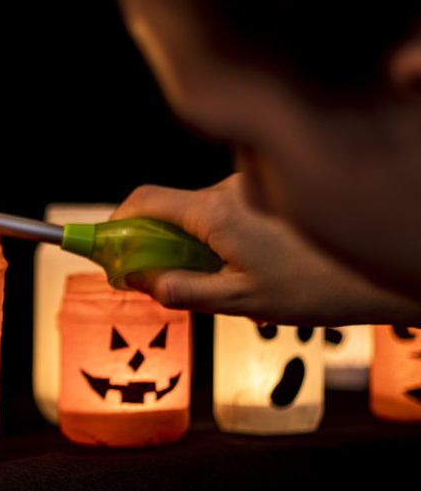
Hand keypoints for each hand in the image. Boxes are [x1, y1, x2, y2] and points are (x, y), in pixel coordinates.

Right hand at [112, 173, 420, 325]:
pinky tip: (247, 269)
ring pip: (199, 213)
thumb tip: (140, 282)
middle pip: (169, 208)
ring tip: (222, 283)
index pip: (144, 201)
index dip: (117, 223)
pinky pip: (225, 213)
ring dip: (192, 244)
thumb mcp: (239, 301)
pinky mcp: (270, 197)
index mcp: (215, 211)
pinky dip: (218, 239)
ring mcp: (252, 189)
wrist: (384, 273)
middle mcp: (230, 189)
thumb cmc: (315, 290)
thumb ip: (182, 291)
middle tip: (161, 282)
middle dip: (155, 243)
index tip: (108, 250)